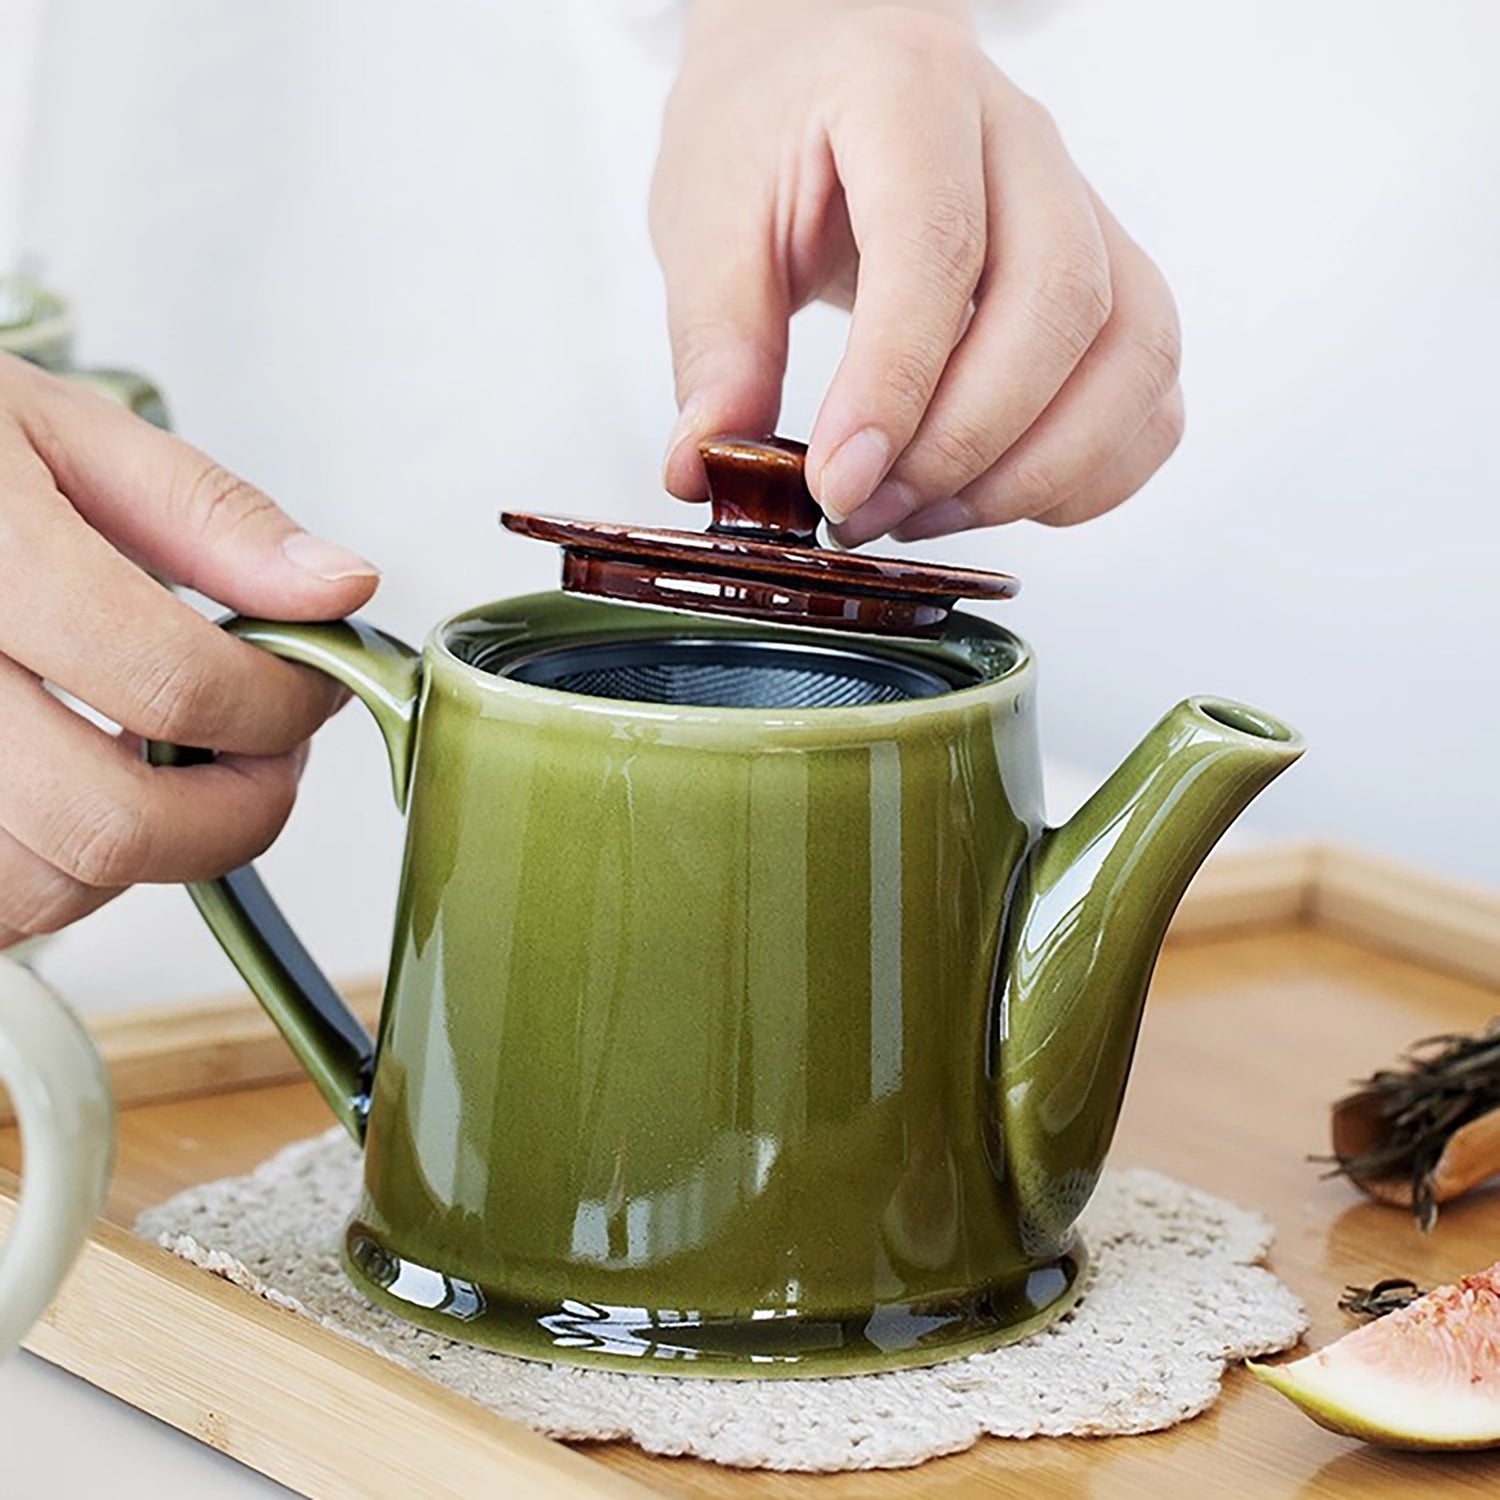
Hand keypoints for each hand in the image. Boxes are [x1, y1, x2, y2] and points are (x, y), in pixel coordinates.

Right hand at [0, 354, 378, 943]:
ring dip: (146, 855)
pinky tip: (74, 799)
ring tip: (165, 768)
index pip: (174, 684)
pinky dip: (53, 877)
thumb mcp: (59, 430)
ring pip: (40, 893)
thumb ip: (210, 516)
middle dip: (235, 813)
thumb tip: (342, 589)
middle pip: (111, 825)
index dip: (280, 707)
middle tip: (264, 758)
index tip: (310, 687)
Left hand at [652, 0, 1182, 542]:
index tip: (836, 483)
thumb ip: (715, 342)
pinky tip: (1003, 497)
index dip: (895, 385)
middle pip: (1062, 300)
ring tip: (929, 515)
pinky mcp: (1108, 275)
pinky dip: (1097, 468)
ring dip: (1043, 467)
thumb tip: (702, 469)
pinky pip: (1152, 385)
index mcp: (909, 91)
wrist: (822, 58)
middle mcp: (1023, 141)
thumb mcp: (705, 217)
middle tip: (870, 510)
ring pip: (1135, 346)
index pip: (936, 248)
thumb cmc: (768, 126)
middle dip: (967, 442)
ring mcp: (1084, 207)